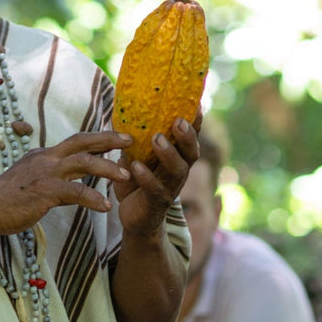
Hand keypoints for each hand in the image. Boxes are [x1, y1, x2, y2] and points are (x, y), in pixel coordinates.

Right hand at [0, 131, 134, 235]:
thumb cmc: (6, 201)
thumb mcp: (32, 183)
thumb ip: (54, 181)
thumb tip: (73, 188)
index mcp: (43, 155)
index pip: (75, 142)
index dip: (97, 139)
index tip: (117, 138)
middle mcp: (46, 158)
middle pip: (83, 142)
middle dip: (108, 139)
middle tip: (130, 140)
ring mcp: (45, 173)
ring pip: (84, 163)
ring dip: (107, 168)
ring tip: (125, 175)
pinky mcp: (44, 191)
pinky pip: (76, 192)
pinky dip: (93, 198)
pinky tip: (105, 206)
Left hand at [113, 116, 200, 240]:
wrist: (136, 218)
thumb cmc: (138, 181)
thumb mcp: (136, 156)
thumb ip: (135, 139)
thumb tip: (125, 110)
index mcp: (177, 157)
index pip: (190, 137)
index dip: (195, 122)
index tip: (196, 103)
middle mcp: (179, 171)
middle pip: (191, 152)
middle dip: (187, 136)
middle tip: (178, 121)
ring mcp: (170, 188)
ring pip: (176, 171)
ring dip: (168, 154)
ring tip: (157, 140)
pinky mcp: (156, 203)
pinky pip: (154, 189)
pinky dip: (146, 177)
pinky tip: (135, 166)